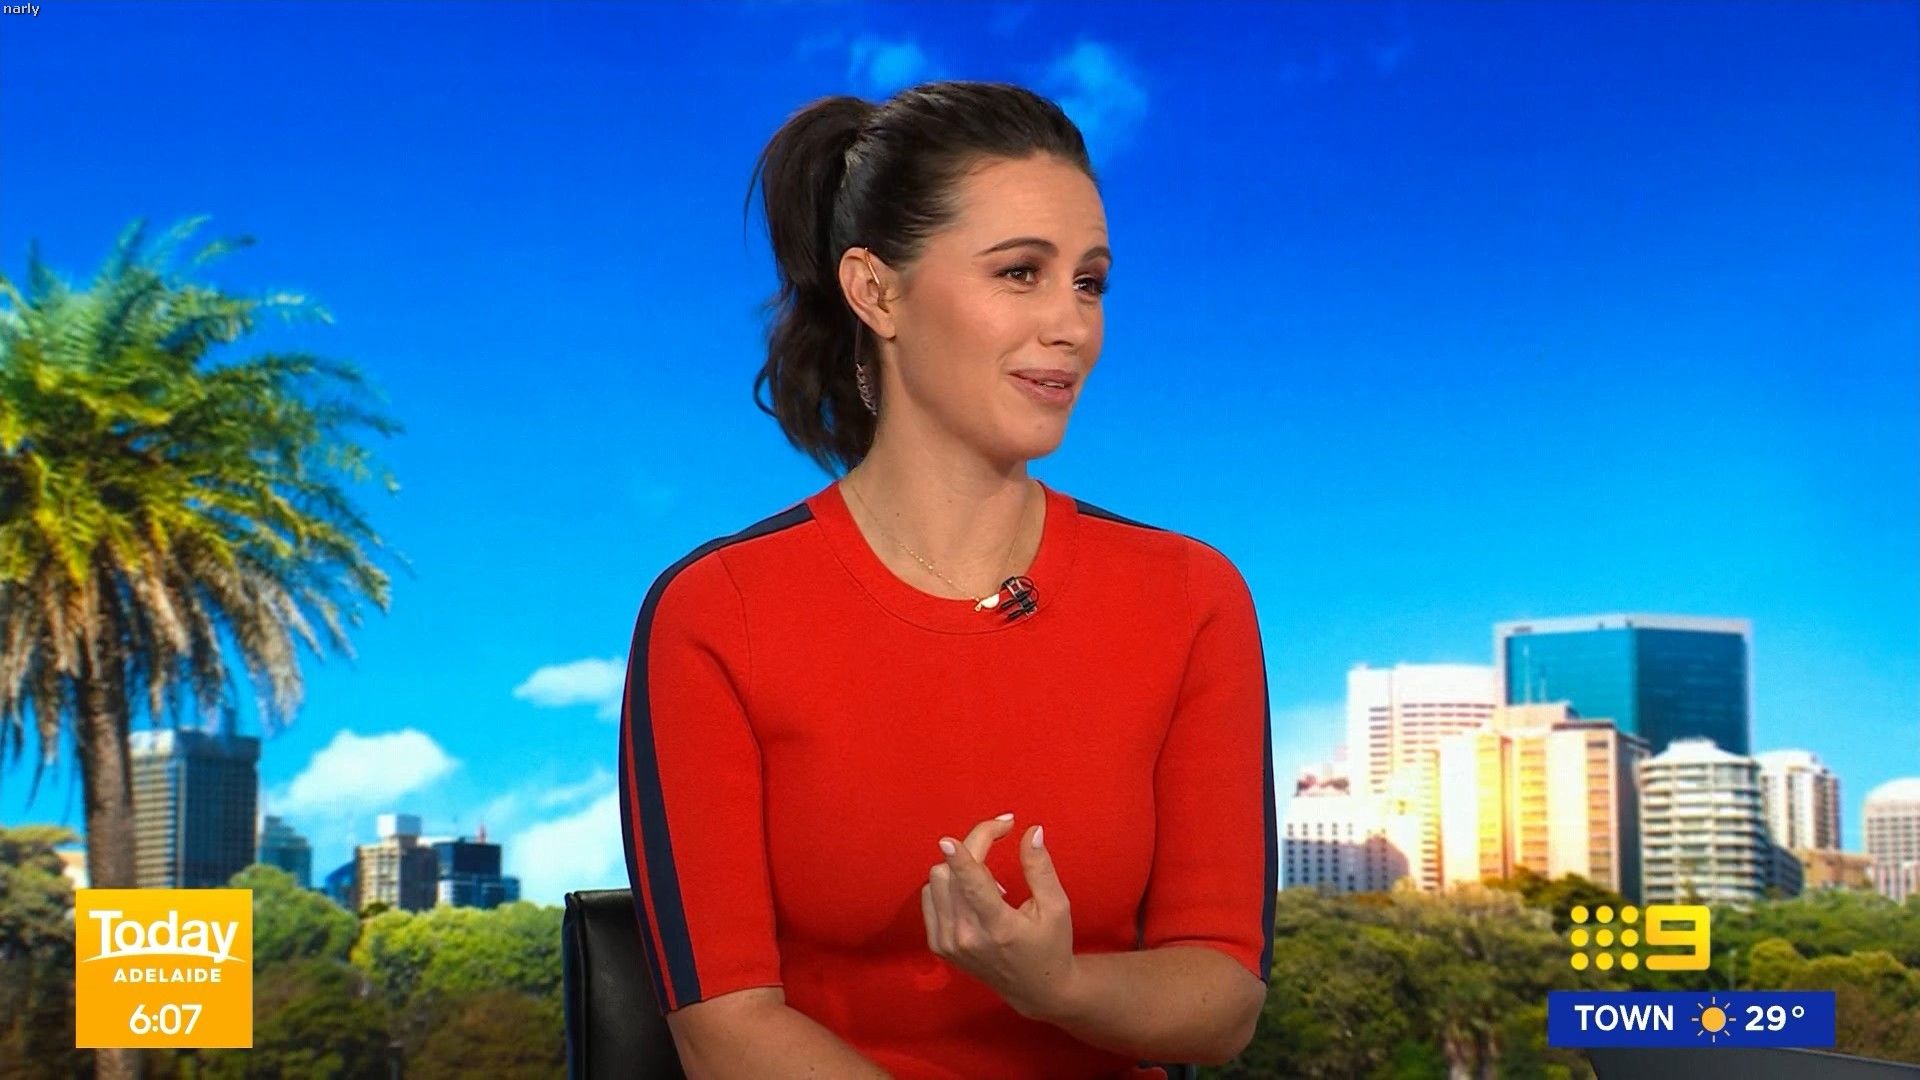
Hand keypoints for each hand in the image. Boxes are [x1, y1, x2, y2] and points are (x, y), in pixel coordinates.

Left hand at [920, 813, 1077, 1019]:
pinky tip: (972, 894)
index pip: (972, 887)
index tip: (948, 840)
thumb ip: (1040, 868)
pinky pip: (929, 896)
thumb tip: (1031, 832)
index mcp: (999, 928)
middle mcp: (967, 937)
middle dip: (974, 845)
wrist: (1036, 989)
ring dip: (960, 865)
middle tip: (999, 834)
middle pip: (950, 875)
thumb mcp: (1056, 907)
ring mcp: (948, 943)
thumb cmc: (1051, 946)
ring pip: (936, 881)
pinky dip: (947, 884)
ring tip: (991, 881)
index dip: (960, 860)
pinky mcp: (938, 945)